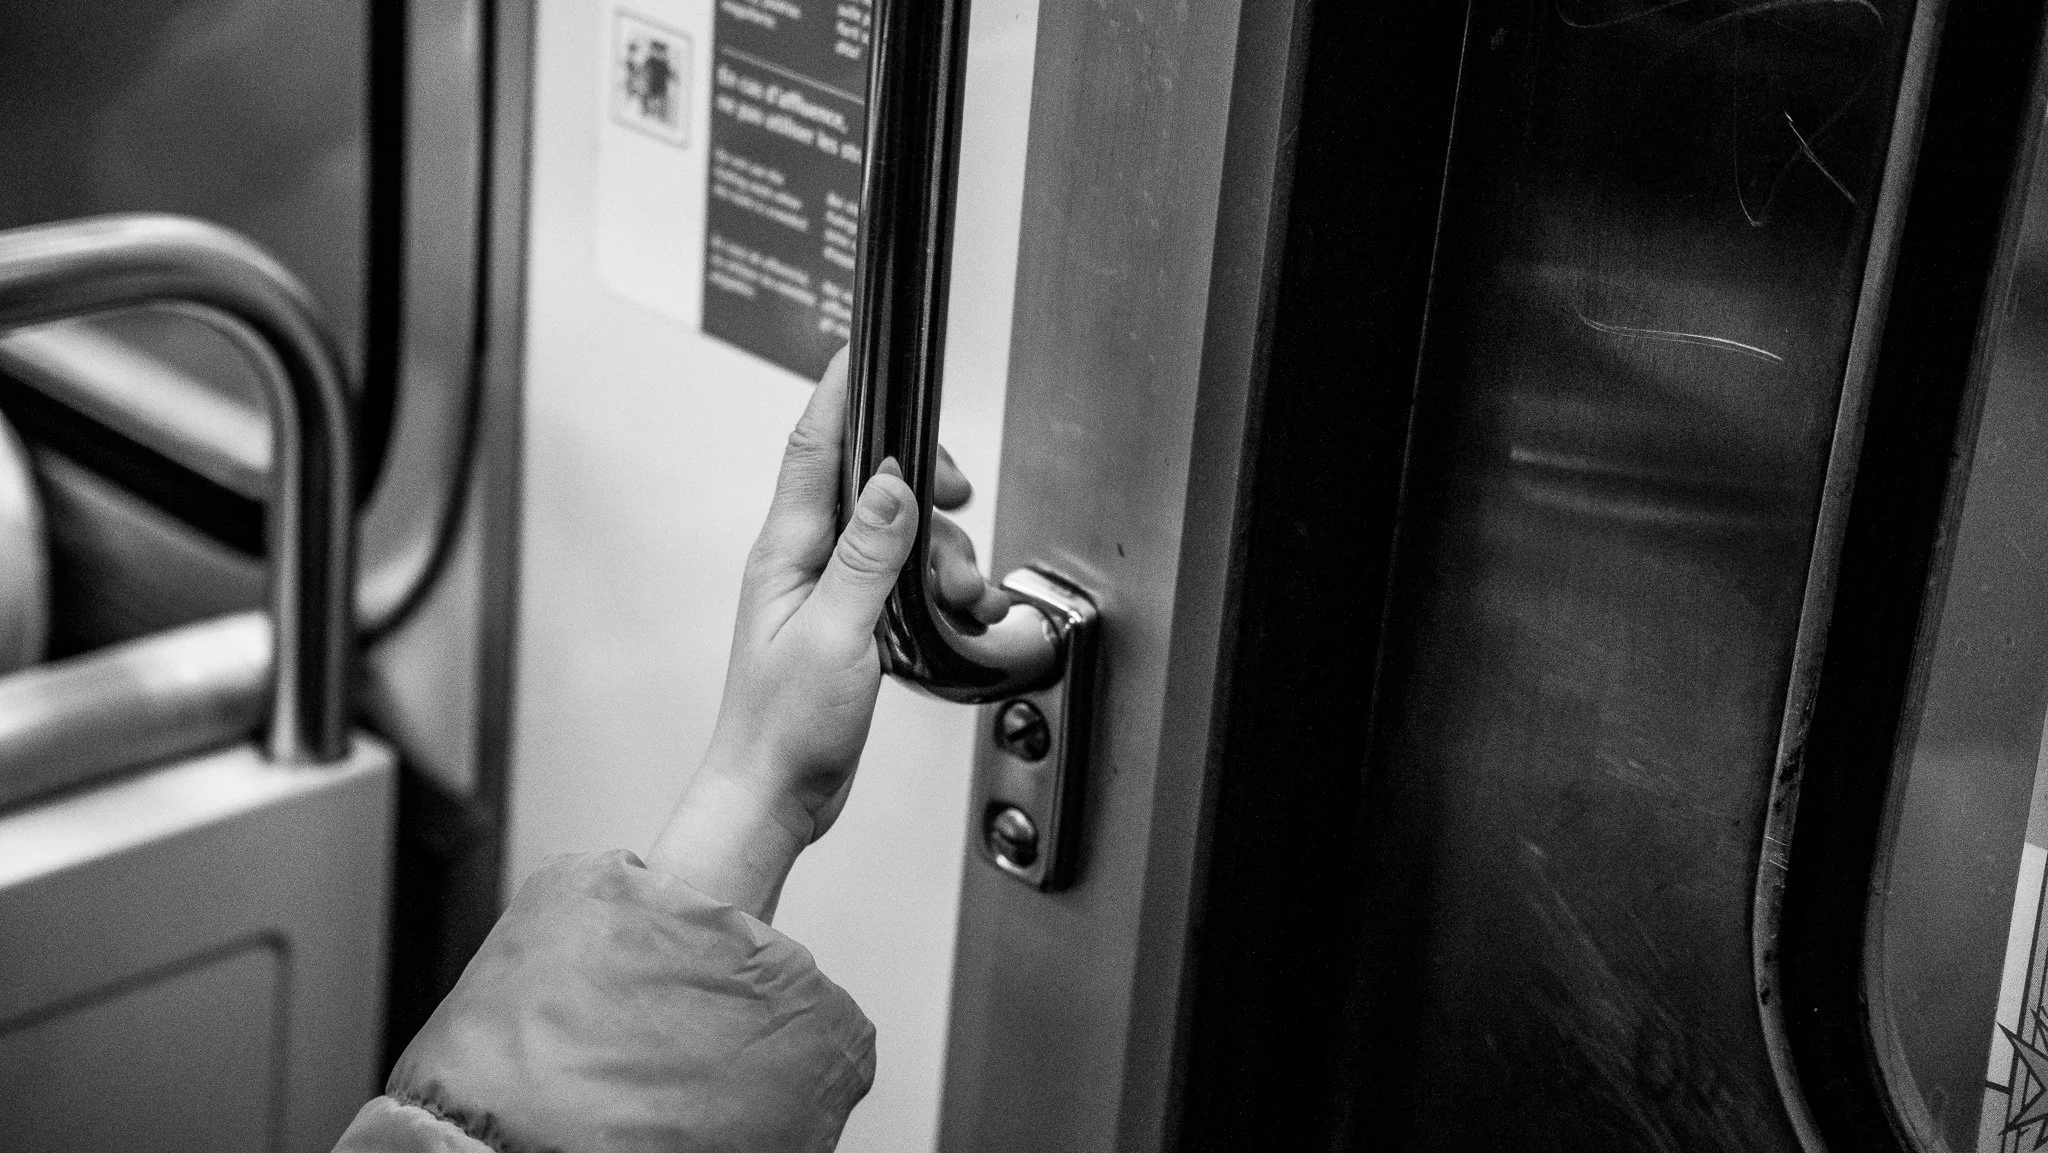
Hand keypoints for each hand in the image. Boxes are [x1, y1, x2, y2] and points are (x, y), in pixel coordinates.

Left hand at [646, 349, 1002, 919]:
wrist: (776, 794)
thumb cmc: (785, 726)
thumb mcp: (838, 632)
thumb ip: (867, 553)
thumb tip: (888, 479)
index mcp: (787, 550)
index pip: (812, 447)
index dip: (839, 393)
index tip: (864, 348)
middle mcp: (805, 561)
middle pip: (868, 481)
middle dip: (923, 484)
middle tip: (958, 501)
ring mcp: (829, 590)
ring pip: (898, 533)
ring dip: (940, 553)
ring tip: (958, 595)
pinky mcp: (852, 621)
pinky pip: (902, 579)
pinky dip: (937, 588)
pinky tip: (958, 614)